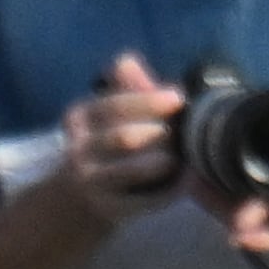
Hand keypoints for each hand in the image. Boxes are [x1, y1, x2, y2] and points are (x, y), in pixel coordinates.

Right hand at [53, 53, 186, 219]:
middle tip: (188, 129)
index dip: (147, 101)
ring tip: (186, 154)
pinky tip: (189, 178)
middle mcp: (79, 149)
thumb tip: (126, 59)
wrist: (80, 195)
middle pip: (124, 139)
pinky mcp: (110, 208)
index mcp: (80, 118)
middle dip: (159, 133)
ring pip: (132, 170)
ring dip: (165, 161)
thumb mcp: (110, 114)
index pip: (112, 106)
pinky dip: (171, 189)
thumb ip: (125, 89)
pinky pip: (146, 199)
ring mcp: (92, 181)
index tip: (179, 97)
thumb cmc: (107, 144)